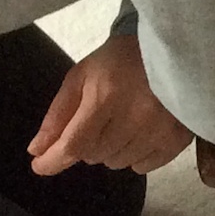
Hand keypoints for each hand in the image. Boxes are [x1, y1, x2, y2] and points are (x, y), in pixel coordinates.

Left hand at [28, 33, 194, 175]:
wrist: (173, 48)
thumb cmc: (122, 60)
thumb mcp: (82, 76)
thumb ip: (58, 115)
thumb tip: (38, 151)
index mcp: (106, 97)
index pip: (74, 144)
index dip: (53, 160)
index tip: (40, 166)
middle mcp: (134, 117)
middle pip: (93, 155)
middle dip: (87, 142)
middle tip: (98, 118)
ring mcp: (159, 131)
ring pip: (116, 163)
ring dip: (110, 149)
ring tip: (121, 122)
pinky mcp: (177, 139)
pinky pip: (143, 167)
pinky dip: (135, 156)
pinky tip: (139, 133)